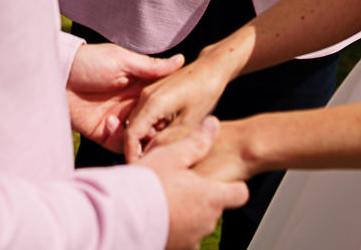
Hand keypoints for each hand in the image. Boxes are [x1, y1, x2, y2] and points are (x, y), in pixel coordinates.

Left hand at [66, 44, 183, 151]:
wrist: (58, 74)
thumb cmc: (89, 62)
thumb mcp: (122, 60)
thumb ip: (151, 67)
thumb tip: (180, 60)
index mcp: (138, 87)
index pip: (161, 103)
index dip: (170, 109)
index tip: (177, 112)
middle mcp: (130, 106)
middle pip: (152, 124)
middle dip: (157, 128)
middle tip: (158, 126)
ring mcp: (117, 120)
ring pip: (138, 137)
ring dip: (139, 136)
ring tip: (137, 129)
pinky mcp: (102, 133)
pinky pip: (118, 144)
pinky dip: (119, 139)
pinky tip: (112, 123)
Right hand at [123, 50, 234, 161]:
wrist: (212, 67)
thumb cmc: (205, 92)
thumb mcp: (190, 122)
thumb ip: (168, 140)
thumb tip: (153, 158)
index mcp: (152, 103)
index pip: (131, 135)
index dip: (133, 155)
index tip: (142, 169)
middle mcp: (146, 96)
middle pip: (132, 129)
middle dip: (139, 148)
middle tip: (152, 165)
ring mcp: (149, 92)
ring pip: (139, 122)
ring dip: (146, 138)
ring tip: (162, 152)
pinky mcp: (155, 92)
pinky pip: (146, 114)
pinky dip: (152, 128)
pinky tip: (167, 135)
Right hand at [139, 117, 249, 249]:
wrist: (120, 216)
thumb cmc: (147, 184)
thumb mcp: (172, 155)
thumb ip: (196, 142)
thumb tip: (213, 124)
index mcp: (210, 197)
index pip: (239, 193)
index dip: (232, 184)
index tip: (220, 178)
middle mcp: (205, 222)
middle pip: (214, 207)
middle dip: (201, 196)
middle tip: (179, 184)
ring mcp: (190, 239)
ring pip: (197, 223)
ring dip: (186, 213)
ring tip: (164, 199)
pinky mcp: (174, 248)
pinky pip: (181, 237)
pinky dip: (173, 226)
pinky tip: (156, 215)